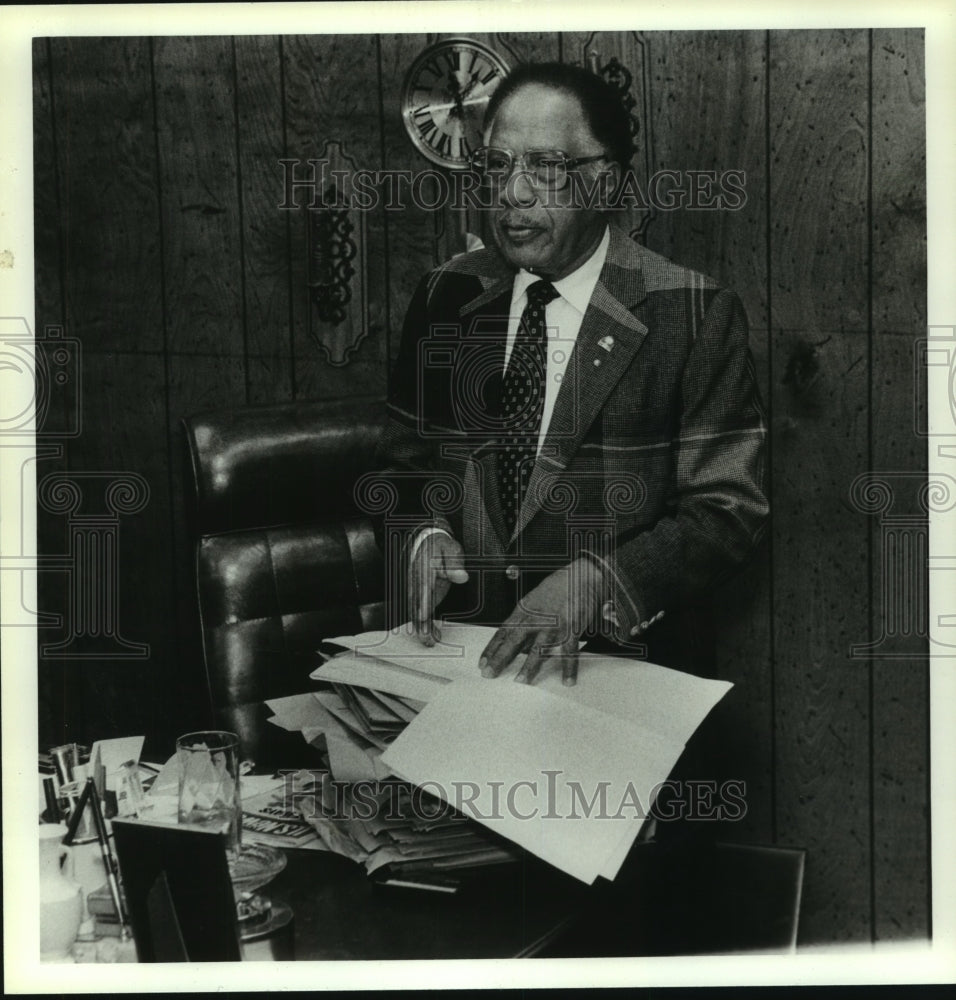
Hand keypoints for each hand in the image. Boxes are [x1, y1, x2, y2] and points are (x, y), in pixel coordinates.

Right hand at [408, 531, 468, 645]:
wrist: (427, 541)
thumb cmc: (441, 546)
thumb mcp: (450, 549)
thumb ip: (454, 563)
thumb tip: (461, 577)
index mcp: (423, 569)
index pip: (422, 588)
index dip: (422, 604)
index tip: (422, 617)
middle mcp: (416, 581)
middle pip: (416, 604)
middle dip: (420, 623)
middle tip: (426, 639)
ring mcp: (417, 589)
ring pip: (416, 611)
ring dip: (422, 628)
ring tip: (430, 642)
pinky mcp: (421, 596)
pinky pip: (420, 612)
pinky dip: (425, 625)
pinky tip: (434, 636)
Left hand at [478, 558, 603, 686]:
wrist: (582, 576)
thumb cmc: (558, 587)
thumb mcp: (533, 600)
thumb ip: (524, 621)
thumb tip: (519, 642)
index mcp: (523, 611)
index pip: (502, 633)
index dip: (491, 649)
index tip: (483, 662)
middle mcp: (535, 619)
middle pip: (514, 642)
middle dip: (500, 660)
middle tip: (489, 674)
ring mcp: (554, 625)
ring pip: (539, 650)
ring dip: (530, 667)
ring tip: (522, 681)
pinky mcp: (572, 630)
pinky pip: (569, 652)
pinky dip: (569, 668)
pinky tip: (567, 680)